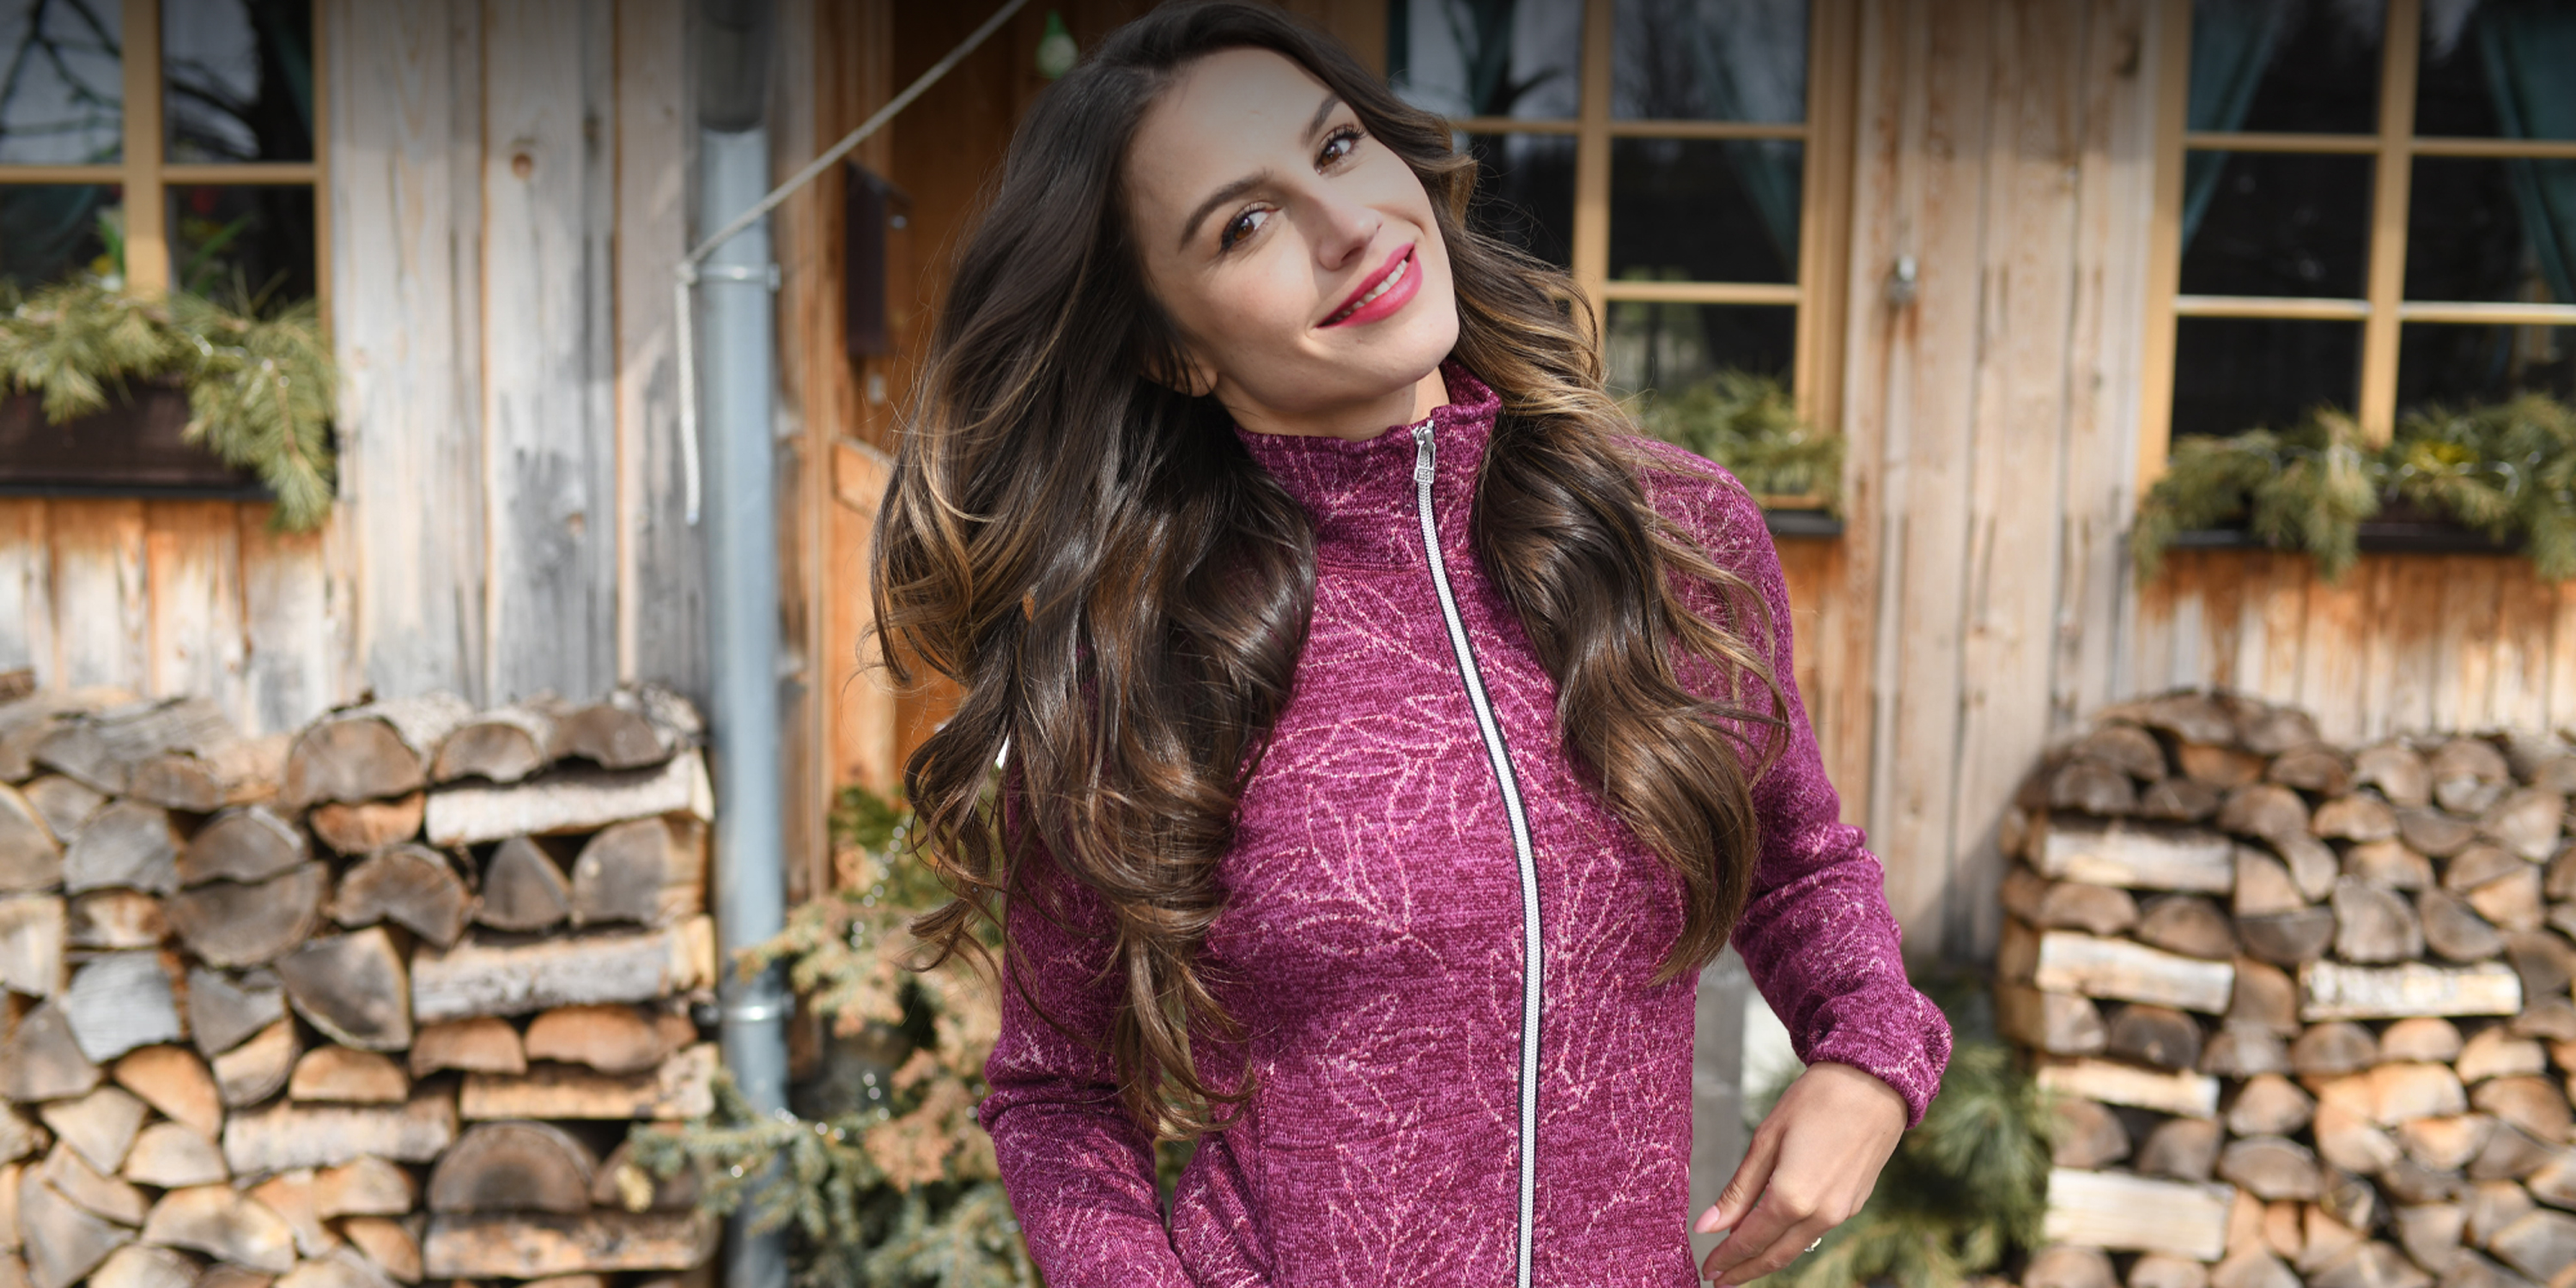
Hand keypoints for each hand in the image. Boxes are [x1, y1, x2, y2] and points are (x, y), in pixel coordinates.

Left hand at [1693, 1060, 1905, 1284]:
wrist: (1874, 1084)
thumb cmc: (1816, 1102)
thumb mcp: (1766, 1140)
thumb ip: (1738, 1190)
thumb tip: (1708, 1225)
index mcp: (1793, 1199)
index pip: (1750, 1241)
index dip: (1726, 1258)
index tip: (1707, 1269)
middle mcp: (1820, 1215)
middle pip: (1775, 1256)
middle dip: (1744, 1270)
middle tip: (1719, 1278)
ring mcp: (1842, 1213)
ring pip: (1797, 1247)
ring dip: (1768, 1257)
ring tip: (1742, 1259)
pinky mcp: (1855, 1204)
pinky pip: (1816, 1232)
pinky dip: (1791, 1239)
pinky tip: (1775, 1233)